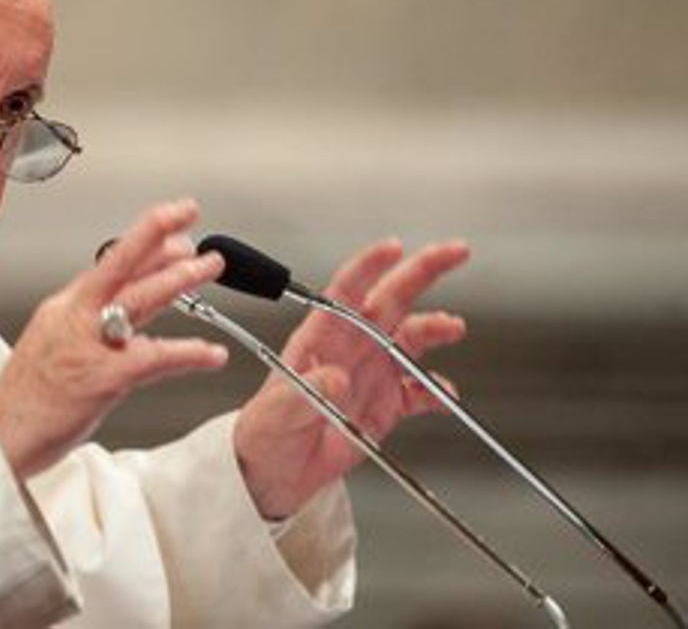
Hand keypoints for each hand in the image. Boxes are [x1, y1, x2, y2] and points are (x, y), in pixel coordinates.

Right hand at [0, 199, 228, 478]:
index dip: (145, 239)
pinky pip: (152, 359)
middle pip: (119, 263)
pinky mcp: (100, 379)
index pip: (110, 263)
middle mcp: (74, 318)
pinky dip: (186, 353)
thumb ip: (90, 323)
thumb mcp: (54, 344)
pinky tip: (210, 352)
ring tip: (207, 267)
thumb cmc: (26, 401)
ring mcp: (86, 346)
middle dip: (157, 233)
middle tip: (189, 213)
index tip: (173, 223)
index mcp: (64, 308)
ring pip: (137, 299)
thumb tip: (124, 308)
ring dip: (177, 280)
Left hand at [233, 238, 469, 519]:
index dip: (370, 266)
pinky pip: (419, 391)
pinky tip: (444, 396)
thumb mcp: (277, 413)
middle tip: (454, 252)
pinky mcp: (386, 405)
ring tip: (453, 327)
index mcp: (319, 338)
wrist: (275, 472)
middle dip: (423, 272)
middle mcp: (350, 348)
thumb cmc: (265, 433)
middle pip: (390, 299)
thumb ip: (306, 393)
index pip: (346, 291)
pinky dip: (436, 391)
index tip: (393, 247)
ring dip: (434, 328)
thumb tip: (336, 376)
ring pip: (411, 338)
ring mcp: (371, 373)